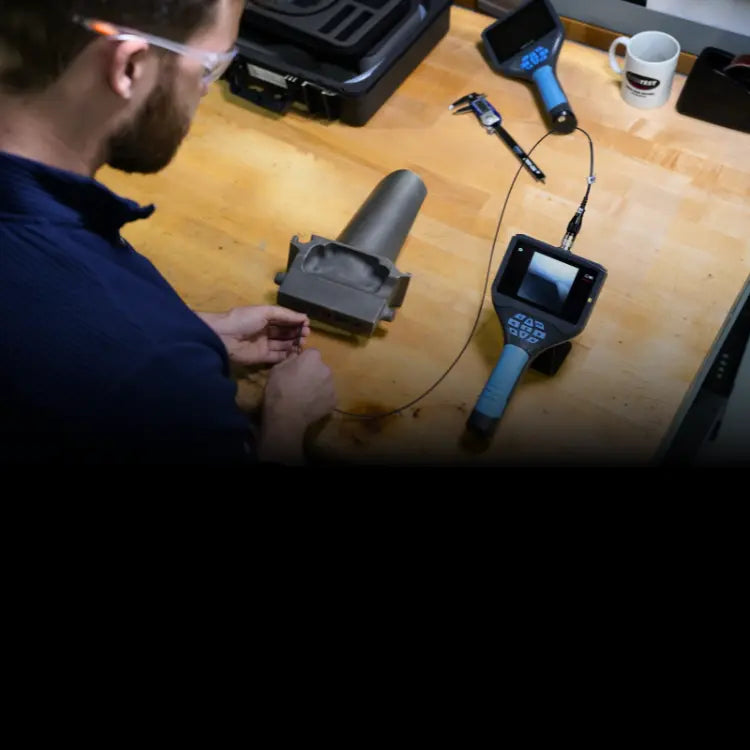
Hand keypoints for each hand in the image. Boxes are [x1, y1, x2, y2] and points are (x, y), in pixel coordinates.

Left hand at [198, 306, 310, 366]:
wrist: (224, 337)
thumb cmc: (244, 319)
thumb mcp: (265, 311)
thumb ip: (285, 314)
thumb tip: (305, 317)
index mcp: (265, 317)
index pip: (284, 320)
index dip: (296, 321)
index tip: (307, 324)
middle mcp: (265, 331)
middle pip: (285, 332)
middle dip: (296, 333)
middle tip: (306, 335)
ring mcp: (264, 344)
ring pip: (283, 345)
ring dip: (294, 343)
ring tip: (303, 343)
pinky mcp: (262, 357)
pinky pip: (278, 357)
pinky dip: (287, 355)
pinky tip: (296, 352)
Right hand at [259, 349, 336, 463]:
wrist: (286, 415)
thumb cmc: (279, 389)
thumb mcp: (277, 369)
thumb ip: (290, 359)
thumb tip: (296, 354)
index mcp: (312, 358)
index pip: (312, 353)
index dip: (305, 360)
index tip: (298, 367)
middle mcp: (326, 368)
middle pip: (321, 367)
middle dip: (313, 372)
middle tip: (301, 382)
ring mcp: (332, 385)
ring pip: (325, 382)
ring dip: (318, 385)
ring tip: (306, 396)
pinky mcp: (334, 400)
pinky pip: (327, 396)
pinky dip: (321, 399)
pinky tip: (311, 405)